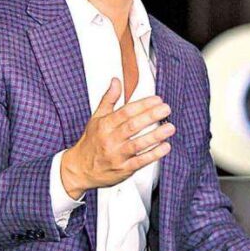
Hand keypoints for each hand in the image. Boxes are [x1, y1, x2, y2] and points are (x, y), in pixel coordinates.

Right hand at [60, 77, 174, 198]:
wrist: (79, 169)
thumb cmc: (90, 142)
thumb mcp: (96, 118)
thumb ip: (109, 99)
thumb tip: (116, 81)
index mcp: (105, 125)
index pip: (125, 112)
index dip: (142, 105)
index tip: (157, 100)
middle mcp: (110, 140)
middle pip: (132, 126)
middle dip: (151, 116)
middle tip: (165, 109)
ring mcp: (117, 155)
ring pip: (137, 144)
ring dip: (155, 135)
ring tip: (169, 127)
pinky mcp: (123, 169)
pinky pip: (140, 161)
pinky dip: (154, 154)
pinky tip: (165, 147)